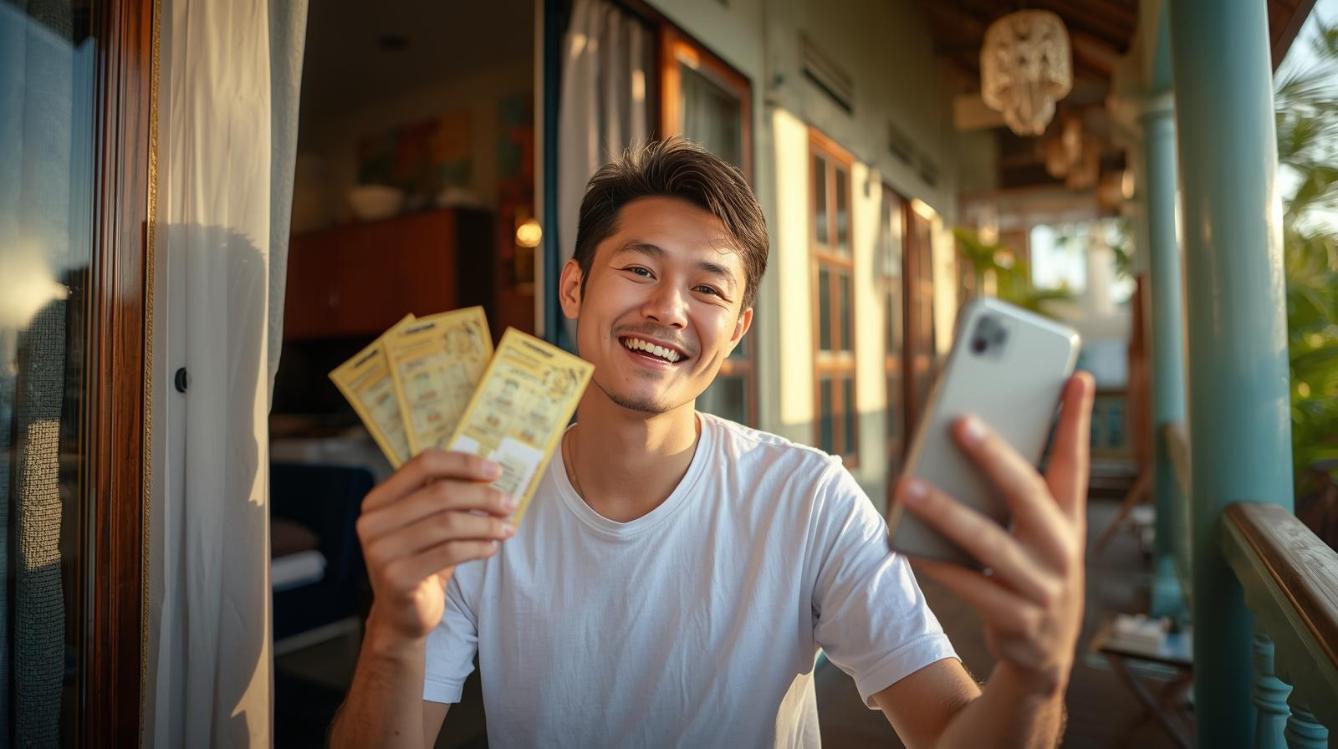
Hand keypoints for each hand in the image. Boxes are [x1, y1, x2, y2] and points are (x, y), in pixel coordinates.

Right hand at [355, 450, 517, 645]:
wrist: (402, 615)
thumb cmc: (421, 561)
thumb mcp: (428, 524)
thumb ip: (446, 496)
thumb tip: (489, 472)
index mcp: (378, 500)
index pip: (423, 464)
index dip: (462, 463)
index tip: (496, 470)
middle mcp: (372, 522)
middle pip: (440, 492)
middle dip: (483, 496)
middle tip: (510, 504)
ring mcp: (380, 550)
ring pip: (448, 523)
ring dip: (486, 524)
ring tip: (506, 528)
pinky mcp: (396, 577)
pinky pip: (449, 552)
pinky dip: (478, 547)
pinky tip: (492, 548)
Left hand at [896, 373, 1094, 696]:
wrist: (1044, 657)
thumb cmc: (1030, 573)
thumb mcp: (1039, 535)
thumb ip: (1017, 493)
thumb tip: (971, 434)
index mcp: (1068, 521)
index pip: (1075, 462)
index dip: (1075, 420)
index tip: (1075, 375)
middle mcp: (1061, 550)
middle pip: (1027, 494)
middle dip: (994, 456)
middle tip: (960, 421)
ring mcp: (1043, 588)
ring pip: (989, 543)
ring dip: (946, 511)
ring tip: (908, 485)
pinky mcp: (1018, 621)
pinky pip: (968, 586)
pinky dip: (935, 563)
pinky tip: (905, 544)